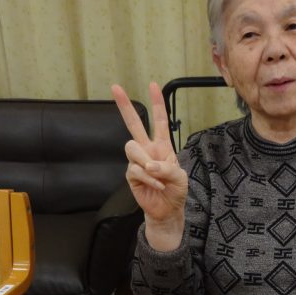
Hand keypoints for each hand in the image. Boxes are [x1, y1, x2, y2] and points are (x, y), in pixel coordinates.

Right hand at [112, 81, 187, 248]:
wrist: (168, 210)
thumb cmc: (176, 190)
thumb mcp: (180, 177)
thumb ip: (167, 167)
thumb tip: (149, 165)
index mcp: (162, 146)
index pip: (160, 121)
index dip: (157, 103)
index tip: (153, 84)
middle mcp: (147, 150)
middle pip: (133, 124)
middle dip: (124, 106)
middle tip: (115, 87)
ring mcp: (138, 162)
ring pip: (132, 148)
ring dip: (145, 160)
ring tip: (156, 175)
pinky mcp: (131, 175)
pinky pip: (135, 170)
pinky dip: (148, 178)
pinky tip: (157, 186)